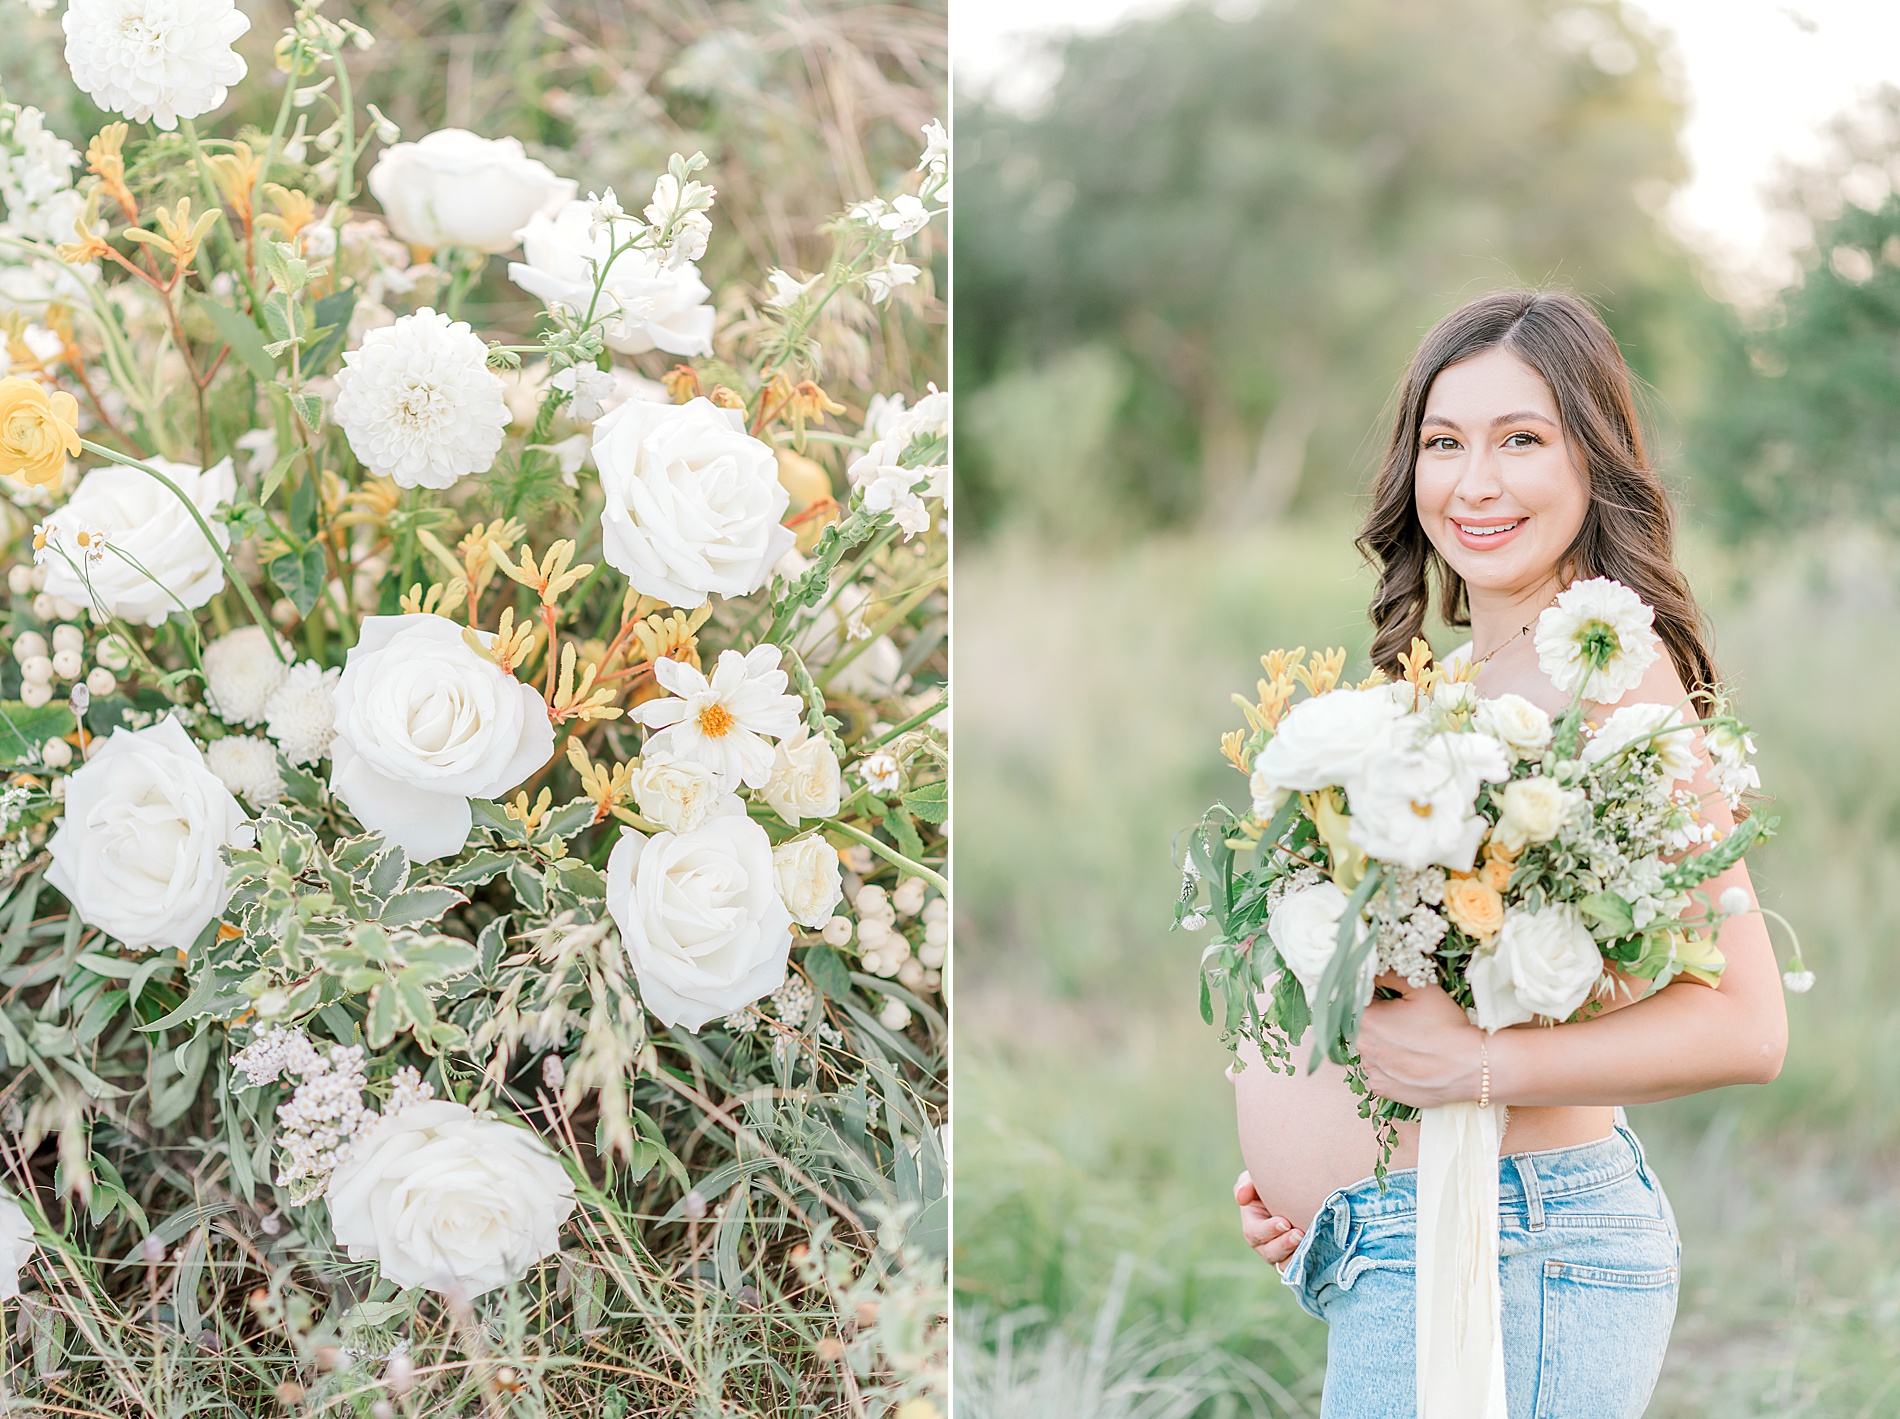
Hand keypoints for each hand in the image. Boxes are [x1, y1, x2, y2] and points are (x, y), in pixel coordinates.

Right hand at [1235, 1170, 1302, 1267]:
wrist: (1299, 1195)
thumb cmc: (1274, 1186)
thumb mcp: (1256, 1180)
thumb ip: (1246, 1185)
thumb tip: (1241, 1198)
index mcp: (1253, 1226)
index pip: (1255, 1233)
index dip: (1269, 1230)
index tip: (1284, 1222)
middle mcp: (1265, 1245)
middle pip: (1269, 1253)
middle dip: (1284, 1245)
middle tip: (1298, 1234)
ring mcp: (1282, 1255)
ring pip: (1284, 1264)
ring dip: (1295, 1256)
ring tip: (1307, 1242)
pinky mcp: (1297, 1260)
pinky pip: (1299, 1269)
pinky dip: (1305, 1263)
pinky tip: (1316, 1251)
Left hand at [1357, 979, 1484, 1107]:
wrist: (1471, 1066)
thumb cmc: (1447, 1026)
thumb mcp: (1422, 988)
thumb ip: (1391, 975)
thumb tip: (1374, 971)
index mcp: (1366, 1019)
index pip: (1356, 1001)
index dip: (1372, 997)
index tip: (1388, 998)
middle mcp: (1362, 1047)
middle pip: (1361, 1026)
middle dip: (1377, 1020)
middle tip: (1404, 1021)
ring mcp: (1371, 1070)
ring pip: (1369, 1050)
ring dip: (1381, 1044)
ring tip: (1409, 1042)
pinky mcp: (1382, 1089)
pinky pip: (1377, 1072)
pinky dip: (1387, 1065)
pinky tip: (1408, 1060)